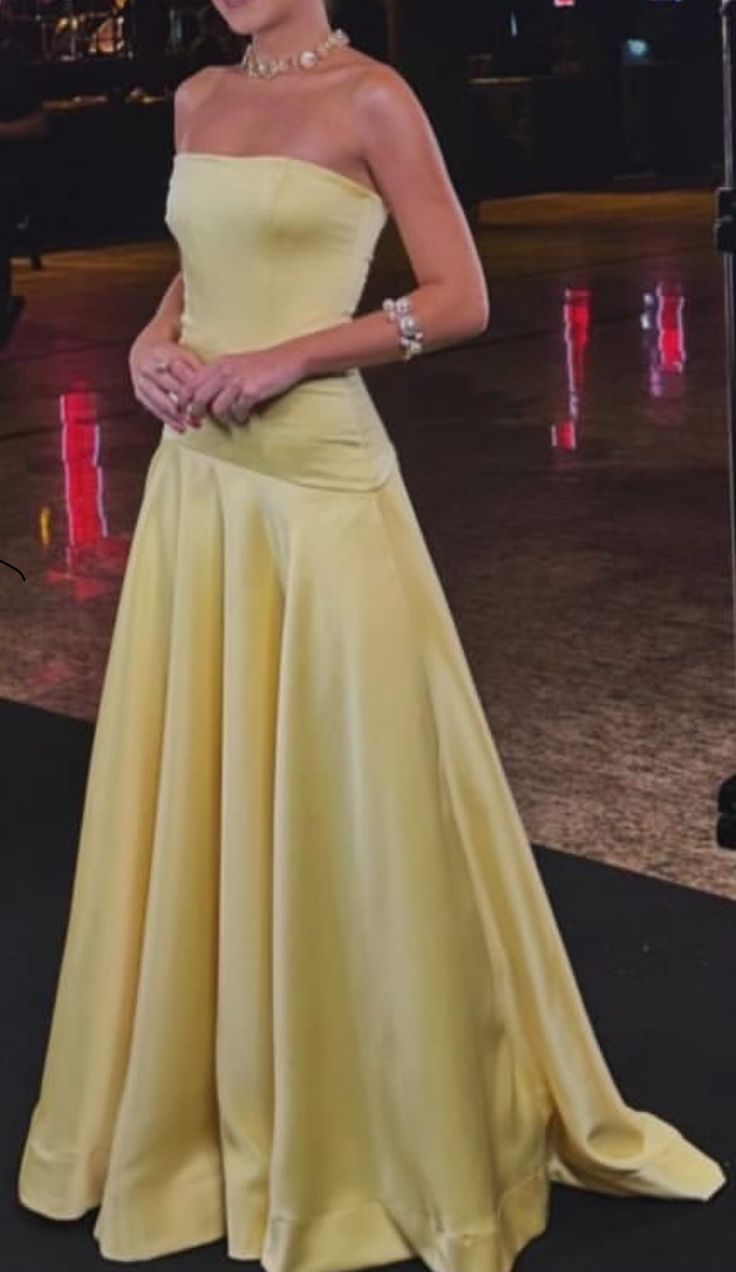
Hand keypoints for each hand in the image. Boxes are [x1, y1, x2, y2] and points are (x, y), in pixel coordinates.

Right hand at [129, 328, 204, 432]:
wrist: (144, 348)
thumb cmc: (171, 353)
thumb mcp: (185, 354)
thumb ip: (197, 369)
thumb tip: (213, 388)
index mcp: (164, 355)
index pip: (183, 375)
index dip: (196, 389)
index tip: (210, 400)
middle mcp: (151, 367)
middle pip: (172, 389)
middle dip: (189, 404)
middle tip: (205, 416)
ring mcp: (142, 380)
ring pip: (162, 402)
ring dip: (180, 417)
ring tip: (195, 425)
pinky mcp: (139, 392)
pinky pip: (154, 409)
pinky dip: (169, 420)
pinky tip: (181, 428)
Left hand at [174, 343, 305, 427]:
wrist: (288, 358)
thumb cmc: (262, 364)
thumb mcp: (235, 364)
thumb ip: (218, 376)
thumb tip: (203, 396)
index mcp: (218, 364)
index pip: (190, 383)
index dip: (183, 399)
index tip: (183, 410)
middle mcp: (224, 371)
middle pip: (199, 398)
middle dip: (197, 413)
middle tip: (198, 421)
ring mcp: (238, 381)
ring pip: (218, 409)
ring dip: (223, 417)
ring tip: (231, 416)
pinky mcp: (251, 392)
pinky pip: (238, 412)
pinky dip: (240, 417)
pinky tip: (245, 414)